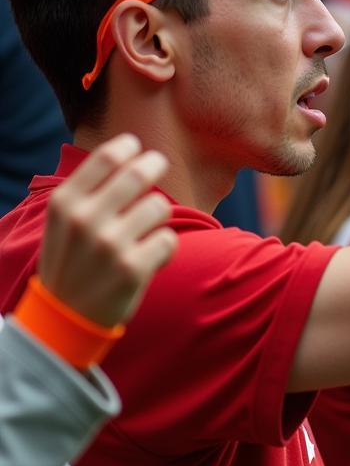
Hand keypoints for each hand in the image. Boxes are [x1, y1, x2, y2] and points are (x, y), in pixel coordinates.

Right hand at [38, 134, 176, 327]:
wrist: (64, 318)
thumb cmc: (72, 260)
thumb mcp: (63, 221)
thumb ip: (89, 189)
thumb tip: (129, 149)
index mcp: (65, 204)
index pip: (107, 157)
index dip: (129, 147)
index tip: (137, 149)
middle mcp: (85, 220)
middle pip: (139, 173)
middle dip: (155, 164)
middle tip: (159, 164)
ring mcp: (110, 245)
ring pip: (160, 206)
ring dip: (158, 216)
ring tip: (144, 231)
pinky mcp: (133, 268)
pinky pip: (169, 239)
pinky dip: (165, 247)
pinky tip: (149, 257)